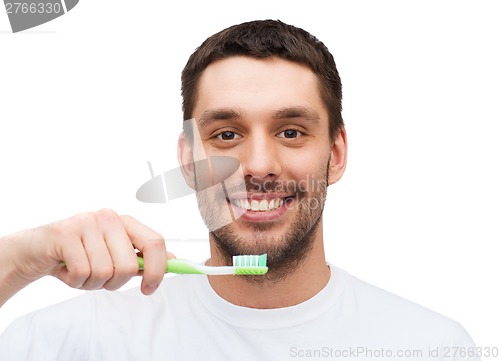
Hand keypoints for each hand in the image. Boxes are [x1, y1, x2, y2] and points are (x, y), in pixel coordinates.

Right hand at [1, 209, 170, 301]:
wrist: (35, 251)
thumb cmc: (78, 255)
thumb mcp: (113, 256)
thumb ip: (141, 258)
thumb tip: (174, 261)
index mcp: (125, 222)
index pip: (155, 242)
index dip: (157, 269)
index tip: (149, 288)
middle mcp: (109, 218)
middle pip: (128, 265)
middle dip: (114, 283)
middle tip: (99, 280)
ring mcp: (87, 223)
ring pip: (104, 272)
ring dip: (90, 283)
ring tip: (79, 272)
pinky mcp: (65, 233)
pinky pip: (81, 273)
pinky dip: (73, 281)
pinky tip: (65, 270)